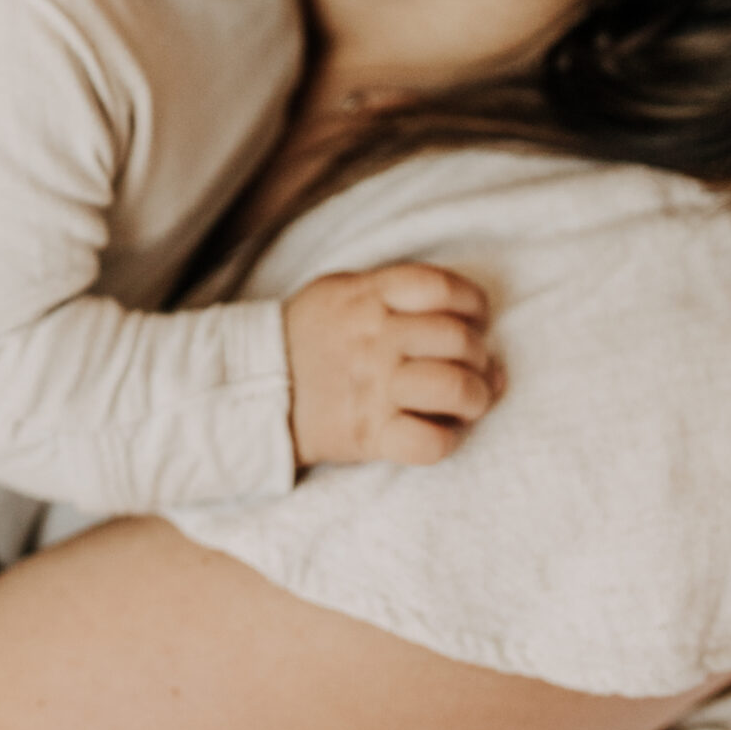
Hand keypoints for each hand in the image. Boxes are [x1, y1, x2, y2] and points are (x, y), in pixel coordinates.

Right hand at [285, 264, 496, 469]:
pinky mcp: (368, 434)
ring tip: (467, 402)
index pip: (441, 287)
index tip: (474, 319)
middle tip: (470, 368)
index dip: (473, 302)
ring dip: (476, 397)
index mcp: (366, 297)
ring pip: (455, 388)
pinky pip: (430, 443)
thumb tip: (480, 328)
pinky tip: (441, 432)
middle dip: (479, 356)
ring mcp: (373, 388)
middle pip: (459, 339)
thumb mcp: (340, 292)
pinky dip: (448, 440)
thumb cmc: (308, 337)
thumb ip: (399, 295)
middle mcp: (374, 339)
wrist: (250, 389)